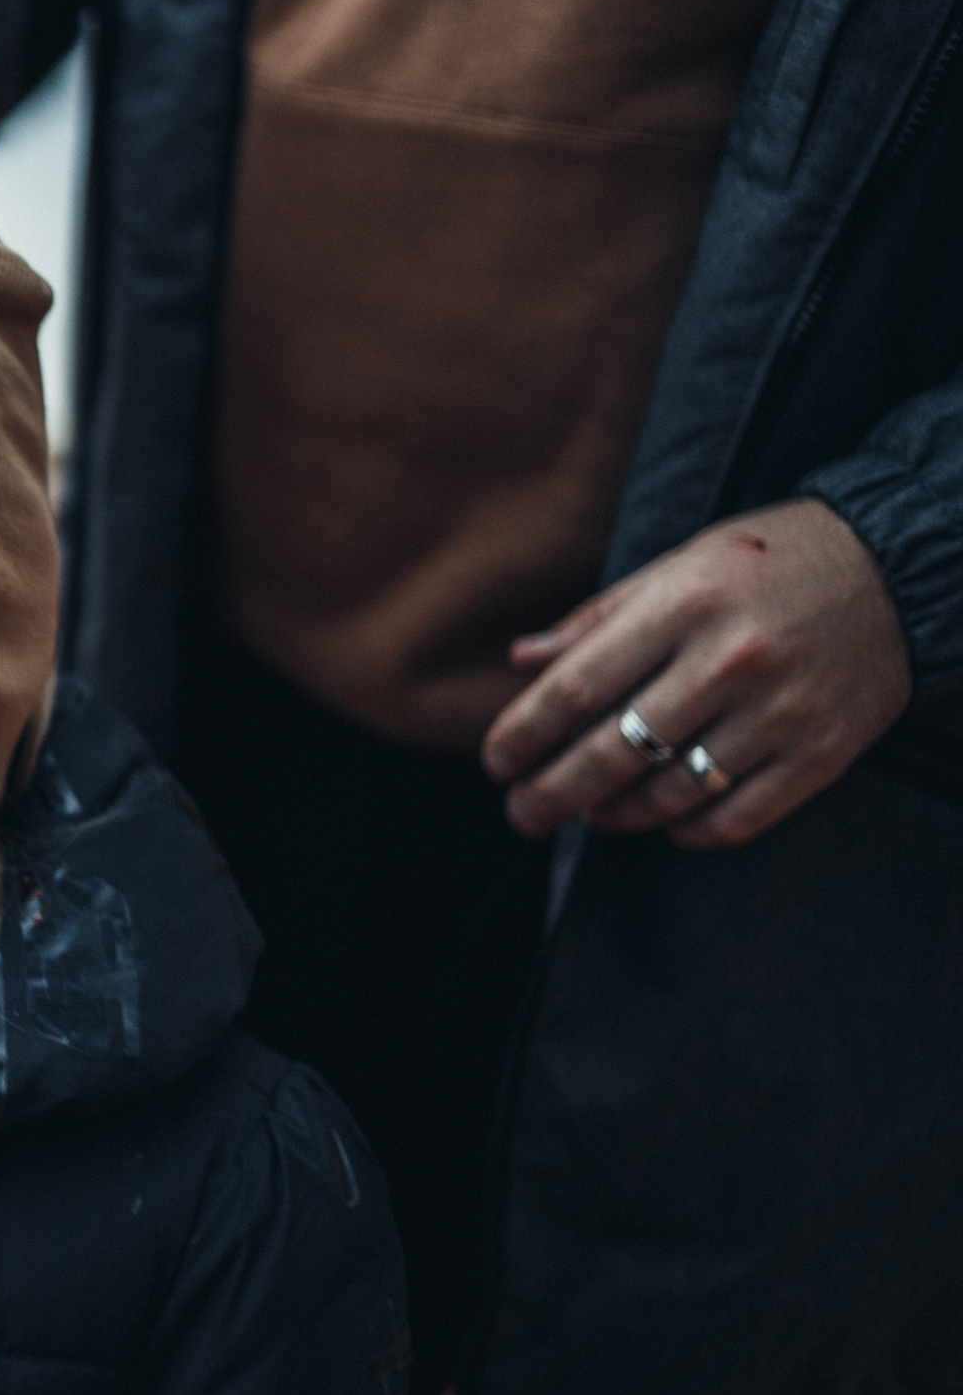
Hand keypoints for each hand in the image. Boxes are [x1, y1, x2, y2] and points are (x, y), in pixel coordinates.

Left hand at [481, 498, 911, 847]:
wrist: (897, 568)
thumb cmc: (767, 563)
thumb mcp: (678, 565)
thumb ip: (598, 618)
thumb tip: (523, 660)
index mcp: (683, 605)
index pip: (578, 686)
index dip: (525, 733)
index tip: (496, 763)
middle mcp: (729, 661)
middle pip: (616, 752)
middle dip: (554, 794)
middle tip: (522, 814)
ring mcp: (780, 713)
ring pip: (672, 794)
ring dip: (615, 816)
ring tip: (587, 815)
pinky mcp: (822, 753)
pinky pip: (738, 817)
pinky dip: (689, 832)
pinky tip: (663, 824)